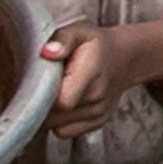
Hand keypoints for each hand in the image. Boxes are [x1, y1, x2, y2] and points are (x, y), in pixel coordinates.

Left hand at [42, 21, 132, 135]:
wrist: (125, 57)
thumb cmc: (95, 44)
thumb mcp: (80, 31)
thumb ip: (62, 39)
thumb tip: (47, 53)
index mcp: (91, 72)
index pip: (61, 101)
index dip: (42, 95)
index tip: (37, 82)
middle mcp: (97, 97)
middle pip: (54, 116)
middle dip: (42, 103)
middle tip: (44, 84)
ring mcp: (98, 113)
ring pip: (55, 126)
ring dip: (49, 113)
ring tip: (55, 91)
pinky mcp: (96, 123)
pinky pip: (64, 132)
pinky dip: (58, 121)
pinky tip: (62, 102)